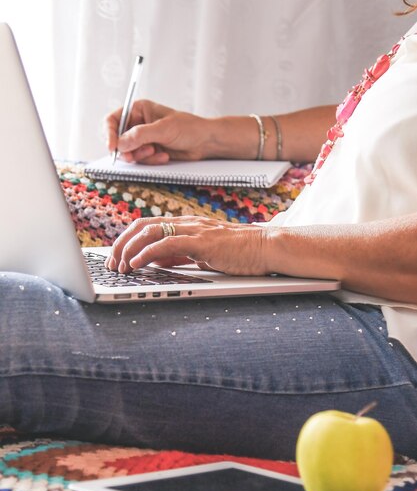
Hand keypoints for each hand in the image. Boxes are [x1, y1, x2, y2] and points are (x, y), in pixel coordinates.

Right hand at [105, 100, 210, 164]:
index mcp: (138, 110)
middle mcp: (138, 124)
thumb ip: (140, 135)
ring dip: (142, 156)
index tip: (113, 148)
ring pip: (129, 153)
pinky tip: (164, 156)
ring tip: (157, 152)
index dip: (109, 134)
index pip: (113, 120)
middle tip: (135, 156)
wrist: (204, 142)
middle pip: (118, 140)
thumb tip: (121, 144)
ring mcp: (143, 139)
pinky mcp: (149, 151)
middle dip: (128, 150)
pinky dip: (151, 161)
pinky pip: (141, 160)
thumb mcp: (164, 129)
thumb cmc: (189, 128)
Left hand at [105, 216, 270, 275]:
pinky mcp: (201, 242)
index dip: (127, 240)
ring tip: (121, 266)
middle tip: (112, 264)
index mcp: (186, 225)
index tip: (117, 257)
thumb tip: (158, 262)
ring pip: (149, 231)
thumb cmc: (239, 252)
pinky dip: (147, 253)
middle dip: (121, 244)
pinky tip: (137, 263)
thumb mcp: (203, 253)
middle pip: (141, 225)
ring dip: (129, 250)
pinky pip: (167, 244)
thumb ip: (181, 254)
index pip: (147, 226)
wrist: (266, 247)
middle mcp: (186, 223)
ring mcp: (194, 230)